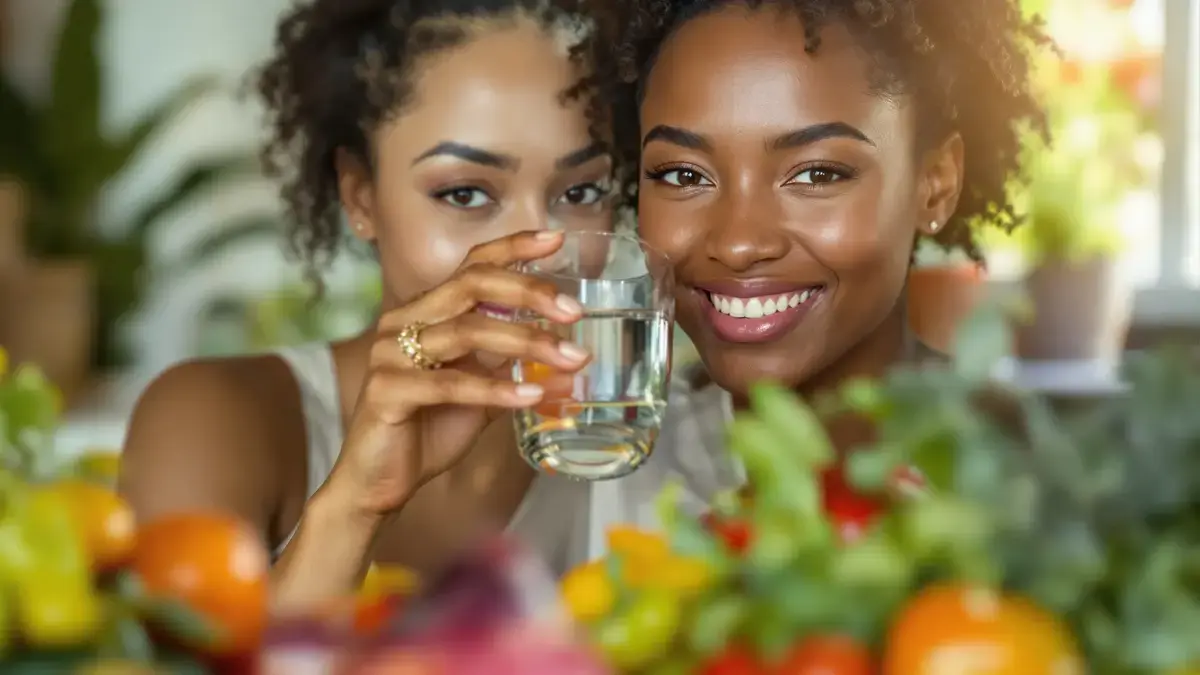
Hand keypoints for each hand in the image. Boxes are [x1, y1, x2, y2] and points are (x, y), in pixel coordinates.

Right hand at [324, 230, 588, 518]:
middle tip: (575, 310)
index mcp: (426, 313)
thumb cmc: (427, 431)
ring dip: (527, 342)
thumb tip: (568, 355)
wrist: (378, 483)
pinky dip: (497, 389)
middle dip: (528, 291)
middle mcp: (404, 322)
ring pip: (466, 331)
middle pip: (471, 285)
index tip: (556, 239)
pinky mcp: (387, 391)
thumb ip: (511, 366)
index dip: (513, 248)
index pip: (471, 266)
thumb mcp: (479, 391)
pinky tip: (532, 395)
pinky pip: (450, 384)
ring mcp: (390, 354)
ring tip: (572, 357)